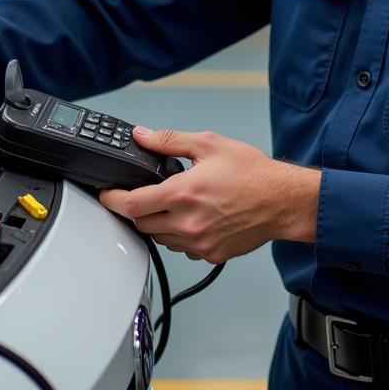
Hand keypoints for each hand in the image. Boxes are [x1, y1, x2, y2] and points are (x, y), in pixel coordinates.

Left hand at [99, 128, 320, 263]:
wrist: (282, 200)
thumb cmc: (252, 173)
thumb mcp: (209, 144)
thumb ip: (170, 141)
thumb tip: (143, 135)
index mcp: (184, 193)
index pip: (133, 204)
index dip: (113, 200)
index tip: (106, 194)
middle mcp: (188, 222)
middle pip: (142, 223)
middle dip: (138, 209)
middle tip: (146, 194)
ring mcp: (199, 242)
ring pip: (160, 238)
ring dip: (158, 223)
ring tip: (174, 205)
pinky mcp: (210, 254)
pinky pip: (182, 248)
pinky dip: (179, 235)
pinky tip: (192, 219)